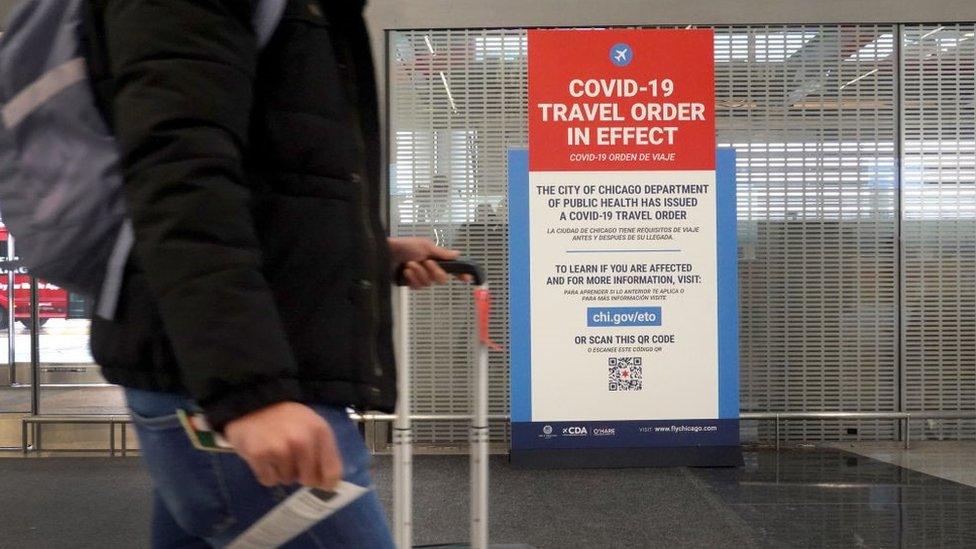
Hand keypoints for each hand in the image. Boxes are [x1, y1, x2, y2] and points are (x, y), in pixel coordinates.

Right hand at [224, 402, 341, 489]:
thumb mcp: (310, 425)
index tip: (320, 483)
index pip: (332, 471)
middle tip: (292, 460)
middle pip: (309, 480)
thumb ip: (322, 449)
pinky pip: (268, 480)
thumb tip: (327, 482)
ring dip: (281, 472)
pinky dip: (265, 473)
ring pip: (287, 480)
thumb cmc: (285, 418)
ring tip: (275, 452)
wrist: (252, 403)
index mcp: (320, 432)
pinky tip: (263, 456)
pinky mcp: (259, 455)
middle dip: (301, 475)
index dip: (327, 482)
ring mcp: (280, 448)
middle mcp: (303, 440)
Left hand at [388, 237, 469, 288]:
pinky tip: (405, 271)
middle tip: (425, 262)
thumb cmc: (403, 246)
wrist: (385, 253)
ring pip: (428, 283)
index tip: (467, 278)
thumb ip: (441, 253)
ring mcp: (419, 276)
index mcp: (434, 258)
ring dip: (419, 273)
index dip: (460, 273)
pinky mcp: (410, 283)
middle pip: (442, 279)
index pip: (451, 267)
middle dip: (434, 271)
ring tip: (409, 264)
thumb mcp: (424, 246)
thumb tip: (457, 254)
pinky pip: (417, 287)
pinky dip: (412, 278)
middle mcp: (428, 268)